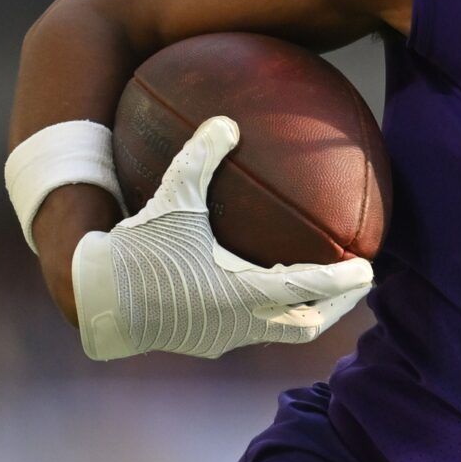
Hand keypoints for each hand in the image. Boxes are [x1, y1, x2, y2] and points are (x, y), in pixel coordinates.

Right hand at [71, 116, 373, 360]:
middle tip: (360, 284)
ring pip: (278, 332)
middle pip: (305, 325)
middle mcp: (237, 324)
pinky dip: (271, 313)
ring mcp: (220, 337)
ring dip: (305, 313)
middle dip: (337, 307)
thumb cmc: (132, 249)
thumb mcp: (171, 199)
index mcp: (241, 294)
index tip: (370, 269)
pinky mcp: (202, 340)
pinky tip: (264, 289)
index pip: (309, 290)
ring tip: (323, 292)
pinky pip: (249, 330)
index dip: (344, 281)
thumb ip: (200, 158)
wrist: (90, 301)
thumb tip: (226, 120)